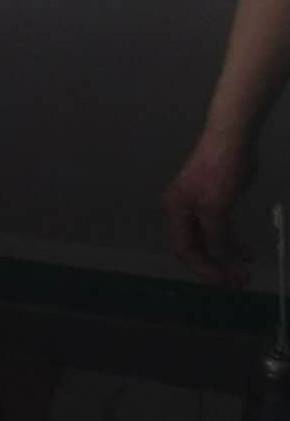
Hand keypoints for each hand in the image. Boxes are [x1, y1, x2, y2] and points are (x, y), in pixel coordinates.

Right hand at [161, 133, 255, 285]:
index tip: (224, 281)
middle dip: (216, 266)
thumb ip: (216, 237)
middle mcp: (183, 210)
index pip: (184, 249)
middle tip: (237, 281)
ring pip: (211, 239)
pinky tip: (245, 251)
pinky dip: (231, 241)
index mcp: (176, 210)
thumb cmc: (219, 171)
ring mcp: (200, 205)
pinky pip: (221, 228)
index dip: (203, 268)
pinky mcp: (216, 200)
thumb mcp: (216, 208)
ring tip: (244, 270)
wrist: (232, 138)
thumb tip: (219, 259)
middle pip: (197, 246)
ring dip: (226, 255)